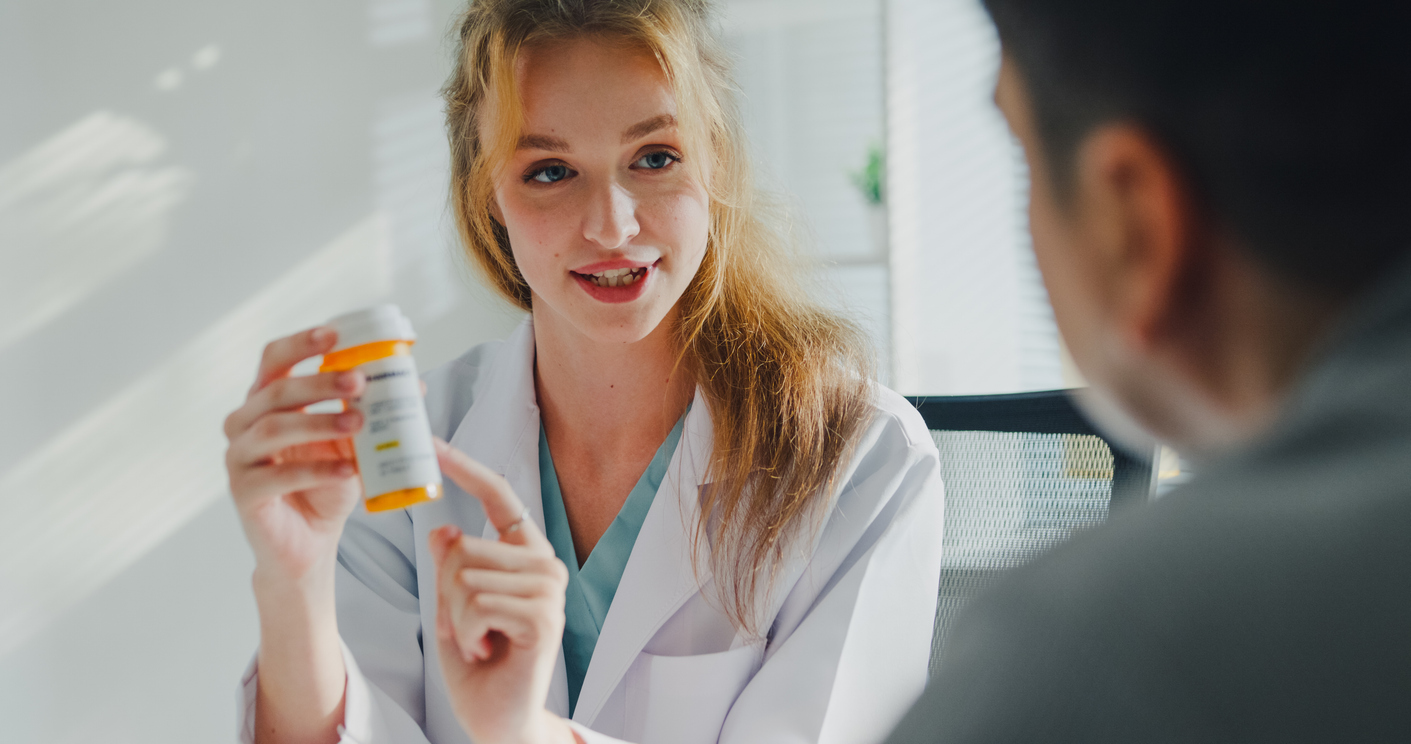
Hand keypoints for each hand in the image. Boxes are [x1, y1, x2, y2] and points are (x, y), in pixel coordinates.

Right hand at [224, 326, 365, 587]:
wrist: (309, 542)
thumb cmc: (327, 485)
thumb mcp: (352, 443)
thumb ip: (371, 413)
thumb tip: (415, 383)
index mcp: (265, 402)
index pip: (273, 359)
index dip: (300, 343)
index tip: (334, 335)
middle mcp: (244, 423)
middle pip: (277, 391)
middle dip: (319, 382)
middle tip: (358, 381)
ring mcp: (238, 458)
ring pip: (274, 428)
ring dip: (320, 422)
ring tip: (358, 423)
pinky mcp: (243, 492)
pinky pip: (278, 476)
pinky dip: (317, 470)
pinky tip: (347, 471)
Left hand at [430, 439, 577, 743]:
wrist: (499, 718)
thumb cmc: (478, 663)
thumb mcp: (452, 606)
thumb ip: (451, 567)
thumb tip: (444, 530)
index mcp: (524, 553)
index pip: (498, 497)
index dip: (466, 467)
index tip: (433, 441)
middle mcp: (544, 564)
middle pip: (464, 547)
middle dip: (446, 594)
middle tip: (466, 628)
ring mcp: (549, 589)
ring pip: (465, 576)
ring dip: (456, 618)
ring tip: (479, 641)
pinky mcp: (544, 616)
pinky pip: (476, 603)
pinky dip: (468, 632)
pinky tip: (488, 651)